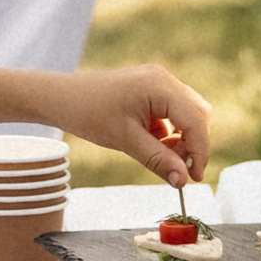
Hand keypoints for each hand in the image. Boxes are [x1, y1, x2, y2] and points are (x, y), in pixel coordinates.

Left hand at [45, 65, 212, 187]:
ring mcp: (157, 82)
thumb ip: (158, 160)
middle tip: (176, 168)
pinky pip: (171, 112)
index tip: (194, 177)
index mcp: (160, 86)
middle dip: (192, 143)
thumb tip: (183, 181)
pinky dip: (168, 131)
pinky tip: (150, 143)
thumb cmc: (88, 112)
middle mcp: (163, 79)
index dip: (200, 152)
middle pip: (197, 115)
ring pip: (186, 114)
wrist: (60, 98)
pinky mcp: (149, 89)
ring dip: (181, 138)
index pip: (196, 121)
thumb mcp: (126, 141)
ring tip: (160, 155)